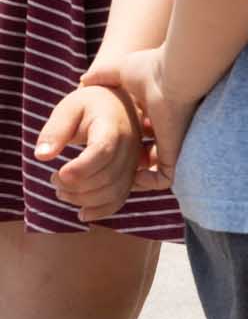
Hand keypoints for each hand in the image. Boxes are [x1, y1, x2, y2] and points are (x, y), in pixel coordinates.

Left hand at [34, 84, 144, 223]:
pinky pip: (121, 198)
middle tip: (53, 180)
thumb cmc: (88, 106)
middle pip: (107, 176)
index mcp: (112, 126)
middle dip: (76, 186)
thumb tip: (41, 155)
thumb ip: (54, 131)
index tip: (58, 174)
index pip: (102, 152)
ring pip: (114, 191)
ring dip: (85, 199)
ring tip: (61, 192)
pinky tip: (82, 214)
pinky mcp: (132, 174)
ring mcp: (134, 162)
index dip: (81, 169)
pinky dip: (102, 211)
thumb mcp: (68, 109)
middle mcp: (129, 146)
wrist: (117, 103)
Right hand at [110, 46, 196, 193]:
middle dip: (126, 162)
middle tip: (102, 168)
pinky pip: (164, 179)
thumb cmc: (150, 71)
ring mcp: (172, 144)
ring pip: (155, 170)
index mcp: (156, 112)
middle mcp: (165, 130)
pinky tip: (132, 176)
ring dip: (134, 176)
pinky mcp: (174, 153)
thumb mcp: (121, 71)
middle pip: (146, 153)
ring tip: (112, 177)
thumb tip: (83, 81)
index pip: (140, 134)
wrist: (173, 77)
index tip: (102, 145)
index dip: (122, 142)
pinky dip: (148, 182)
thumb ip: (103, 75)